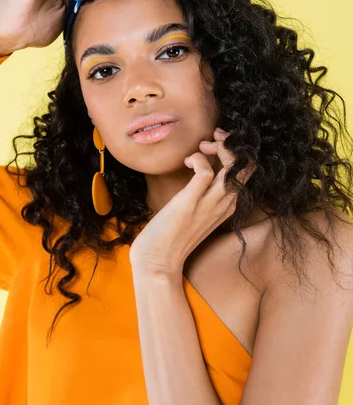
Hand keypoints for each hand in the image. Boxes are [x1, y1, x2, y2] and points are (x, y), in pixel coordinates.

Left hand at [129, 128, 256, 275]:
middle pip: (247, 166)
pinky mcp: (190, 203)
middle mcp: (225, 204)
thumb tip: (201, 167)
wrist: (158, 261)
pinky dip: (198, 159)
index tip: (215, 146)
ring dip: (220, 148)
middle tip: (210, 143)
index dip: (236, 152)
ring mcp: (210, 205)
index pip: (247, 171)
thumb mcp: (197, 210)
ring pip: (234, 167)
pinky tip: (187, 162)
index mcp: (229, 205)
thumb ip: (204, 192)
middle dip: (232, 145)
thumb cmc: (173, 234)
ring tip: (202, 149)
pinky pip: (206, 171)